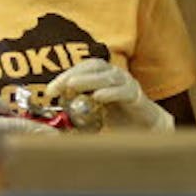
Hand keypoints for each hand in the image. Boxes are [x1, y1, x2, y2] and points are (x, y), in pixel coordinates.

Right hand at [0, 89, 56, 168]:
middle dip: (34, 137)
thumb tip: (10, 112)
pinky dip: (4, 146)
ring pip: (12, 147)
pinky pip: (0, 153)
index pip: (25, 130)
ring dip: (18, 140)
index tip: (58, 134)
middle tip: (49, 134)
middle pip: (23, 141)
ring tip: (12, 133)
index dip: (43, 131)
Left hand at [47, 58, 171, 131]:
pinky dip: (111, 92)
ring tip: (72, 85)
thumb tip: (54, 119)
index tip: (50, 91)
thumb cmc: (116, 118)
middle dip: (74, 75)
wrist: (145, 127)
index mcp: (103, 75)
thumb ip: (76, 112)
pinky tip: (98, 97)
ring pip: (108, 77)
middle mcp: (115, 75)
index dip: (65, 75)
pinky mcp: (137, 96)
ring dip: (88, 80)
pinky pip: (124, 91)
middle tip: (60, 86)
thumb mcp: (92, 113)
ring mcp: (127, 83)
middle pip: (94, 67)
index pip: (83, 68)